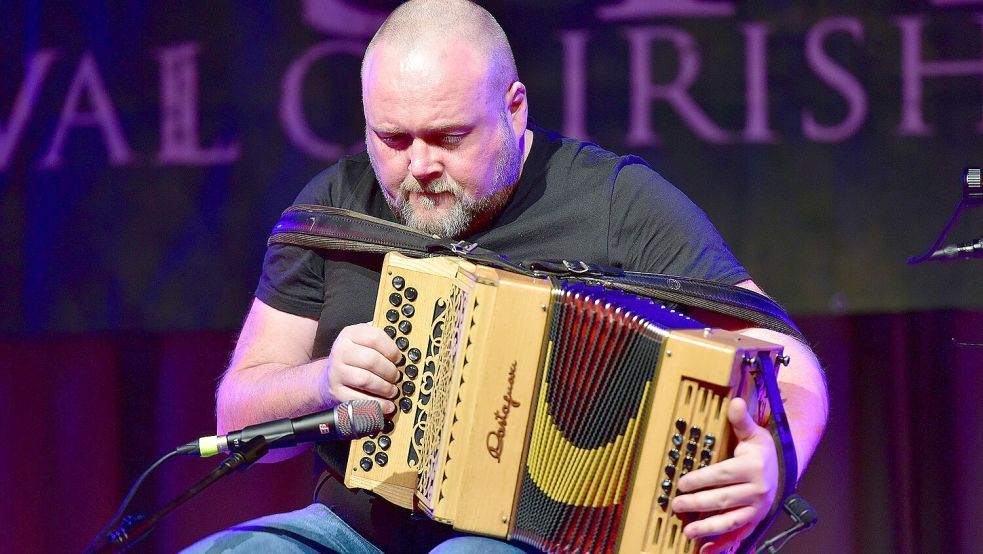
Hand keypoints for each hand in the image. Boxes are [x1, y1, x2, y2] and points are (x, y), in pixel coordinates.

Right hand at [318, 323, 400, 413]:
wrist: (330, 376)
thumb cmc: (354, 358)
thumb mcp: (363, 342)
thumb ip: (379, 341)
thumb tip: (402, 347)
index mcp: (350, 334)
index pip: (374, 337)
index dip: (391, 349)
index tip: (398, 359)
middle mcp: (340, 351)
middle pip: (371, 360)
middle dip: (390, 371)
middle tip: (397, 377)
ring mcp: (336, 372)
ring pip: (366, 380)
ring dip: (385, 388)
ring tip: (392, 391)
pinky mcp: (336, 392)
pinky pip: (359, 399)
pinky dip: (377, 404)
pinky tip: (386, 405)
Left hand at [670, 397, 777, 553]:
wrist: (782, 470)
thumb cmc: (761, 451)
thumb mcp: (753, 433)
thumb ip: (741, 420)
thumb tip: (734, 402)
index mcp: (753, 467)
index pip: (723, 475)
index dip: (701, 480)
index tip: (681, 483)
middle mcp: (757, 490)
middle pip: (723, 499)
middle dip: (698, 503)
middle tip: (676, 504)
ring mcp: (757, 508)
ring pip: (730, 521)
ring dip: (708, 528)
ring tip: (688, 531)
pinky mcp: (755, 521)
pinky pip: (739, 535)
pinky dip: (723, 545)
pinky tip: (706, 550)